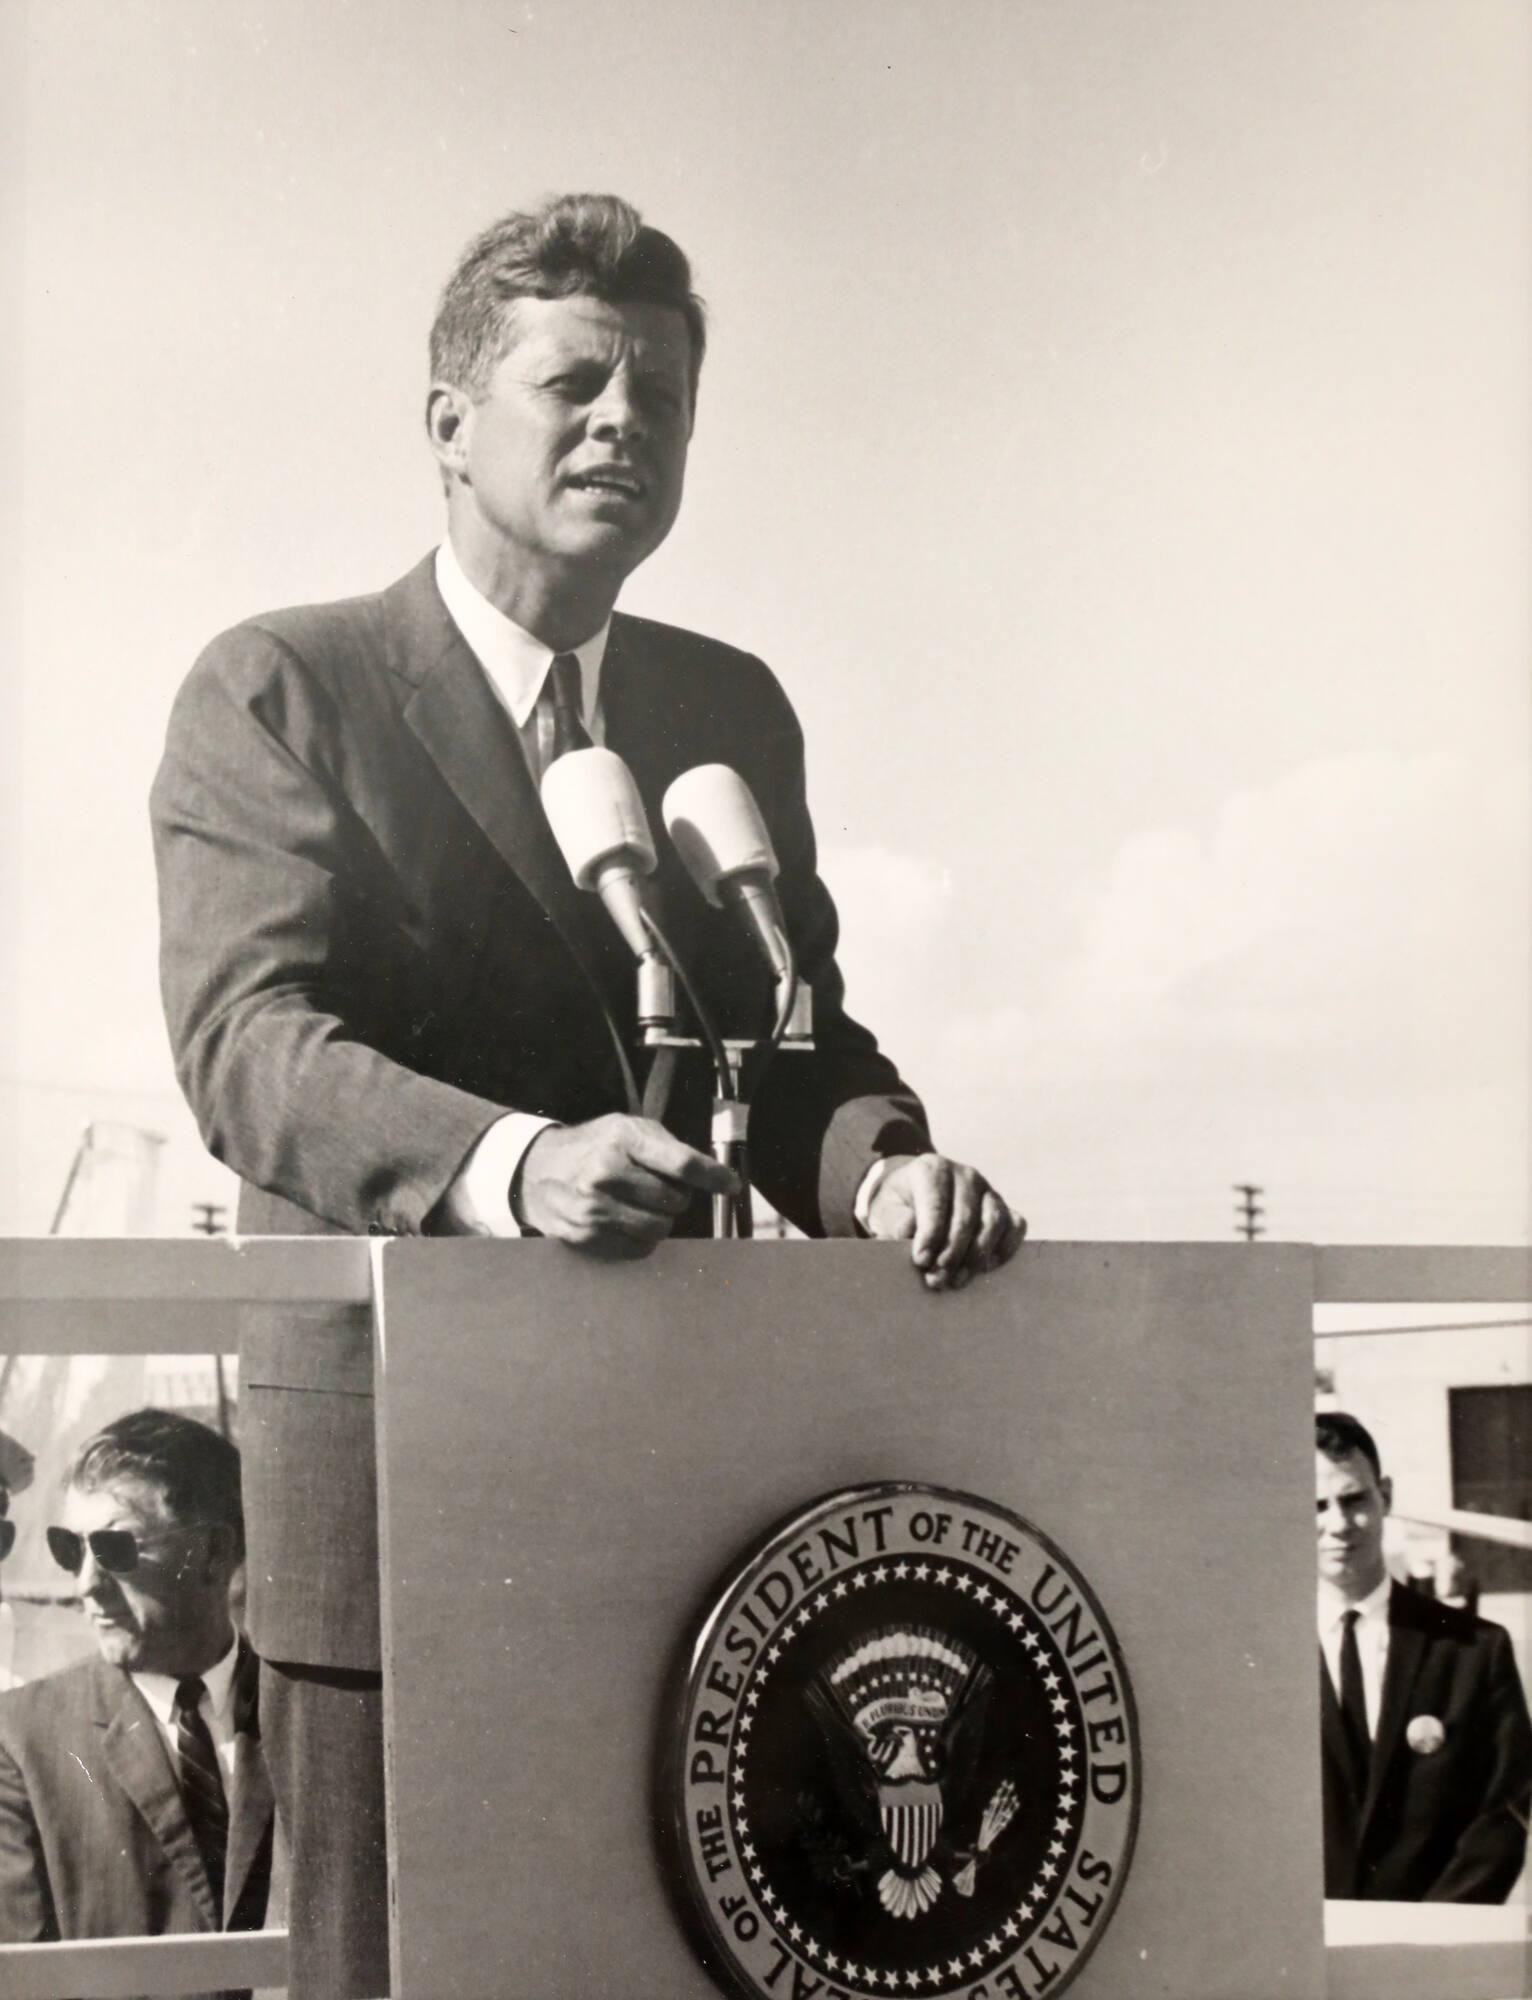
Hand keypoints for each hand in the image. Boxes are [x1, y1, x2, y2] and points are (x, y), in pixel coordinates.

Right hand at [513, 1115, 738, 1257]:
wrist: (537, 1171)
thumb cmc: (595, 1147)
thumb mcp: (628, 1129)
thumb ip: (669, 1149)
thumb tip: (716, 1177)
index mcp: (622, 1138)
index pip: (682, 1164)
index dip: (714, 1177)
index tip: (732, 1185)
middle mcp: (606, 1172)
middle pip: (675, 1200)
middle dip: (676, 1197)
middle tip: (656, 1188)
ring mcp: (593, 1208)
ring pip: (660, 1228)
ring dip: (660, 1219)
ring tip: (639, 1204)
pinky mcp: (586, 1236)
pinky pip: (639, 1248)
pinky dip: (641, 1238)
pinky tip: (623, 1220)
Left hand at [864, 1152, 1023, 1290]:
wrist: (914, 1197)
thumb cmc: (899, 1207)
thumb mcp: (886, 1211)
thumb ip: (895, 1221)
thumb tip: (910, 1232)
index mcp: (932, 1169)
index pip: (936, 1202)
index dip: (930, 1234)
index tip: (921, 1261)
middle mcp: (965, 1175)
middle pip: (966, 1216)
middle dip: (952, 1253)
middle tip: (936, 1280)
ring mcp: (988, 1190)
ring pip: (993, 1221)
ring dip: (977, 1255)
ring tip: (957, 1280)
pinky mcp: (1004, 1208)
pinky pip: (1015, 1226)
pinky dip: (1004, 1249)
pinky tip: (985, 1268)